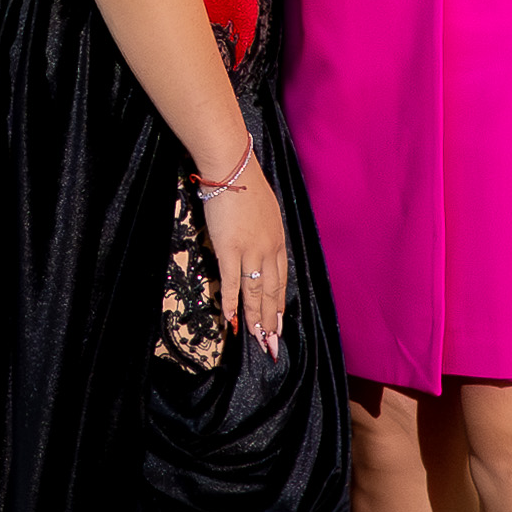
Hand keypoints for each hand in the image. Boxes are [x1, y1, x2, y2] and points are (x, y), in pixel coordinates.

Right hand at [202, 152, 288, 358]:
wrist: (232, 169)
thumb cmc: (246, 185)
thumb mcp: (267, 210)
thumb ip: (265, 231)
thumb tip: (260, 242)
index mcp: (278, 241)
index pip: (281, 280)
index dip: (279, 304)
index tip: (279, 322)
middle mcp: (268, 249)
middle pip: (271, 292)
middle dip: (271, 320)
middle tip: (272, 342)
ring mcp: (250, 251)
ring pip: (255, 292)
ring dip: (255, 318)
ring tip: (256, 339)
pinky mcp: (229, 249)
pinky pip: (232, 282)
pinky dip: (231, 302)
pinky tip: (230, 318)